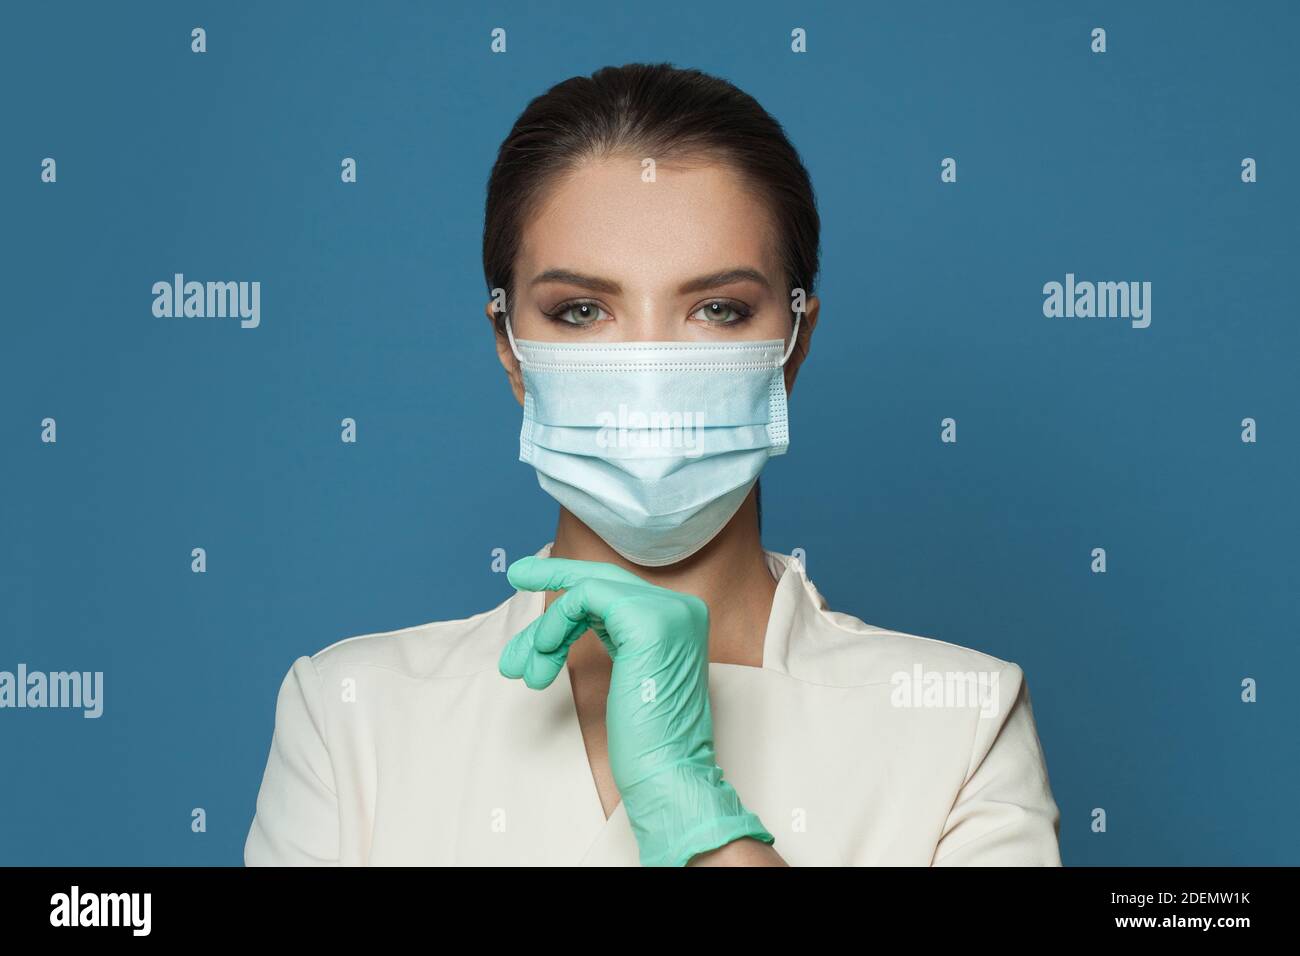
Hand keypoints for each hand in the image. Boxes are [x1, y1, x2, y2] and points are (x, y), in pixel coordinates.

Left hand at [498, 556, 774, 866]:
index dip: (569, 592)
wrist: (669, 775)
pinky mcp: (648, 620)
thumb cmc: (646, 740)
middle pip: (603, 578)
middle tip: (513, 575)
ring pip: (589, 588)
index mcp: (679, 618)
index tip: (531, 583)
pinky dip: (556, 622)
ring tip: (523, 666)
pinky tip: (543, 652)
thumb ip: (607, 634)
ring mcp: (668, 610)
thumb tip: (558, 618)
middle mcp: (681, 606)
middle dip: (553, 576)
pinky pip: (586, 597)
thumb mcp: (626, 672)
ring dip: (547, 628)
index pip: (616, 589)